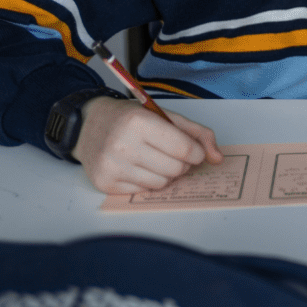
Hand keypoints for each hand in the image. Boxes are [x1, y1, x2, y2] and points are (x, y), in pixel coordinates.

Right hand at [71, 97, 223, 193]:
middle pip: (175, 169)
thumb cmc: (130, 119)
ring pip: (161, 184)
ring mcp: (112, 166)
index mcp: (139, 123)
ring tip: (156, 159)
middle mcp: (123, 145)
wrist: (89, 126)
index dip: (196, 153)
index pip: (184, 148)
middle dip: (181, 164)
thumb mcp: (165, 115)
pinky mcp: (105, 184)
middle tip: (173, 154)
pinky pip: (143, 191)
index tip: (194, 152)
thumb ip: (197, 133)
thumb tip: (218, 158)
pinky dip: (148, 181)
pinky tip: (139, 167)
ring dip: (166, 174)